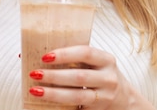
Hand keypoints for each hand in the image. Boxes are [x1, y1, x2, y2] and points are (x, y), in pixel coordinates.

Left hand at [27, 45, 153, 108]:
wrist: (123, 99)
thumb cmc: (100, 75)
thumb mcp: (96, 63)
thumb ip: (74, 58)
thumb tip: (34, 54)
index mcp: (106, 59)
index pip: (85, 52)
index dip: (65, 54)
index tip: (45, 57)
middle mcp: (108, 78)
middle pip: (79, 77)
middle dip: (54, 76)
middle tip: (35, 74)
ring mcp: (105, 96)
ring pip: (77, 96)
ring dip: (54, 94)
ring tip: (35, 90)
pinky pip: (76, 109)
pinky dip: (60, 107)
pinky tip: (46, 104)